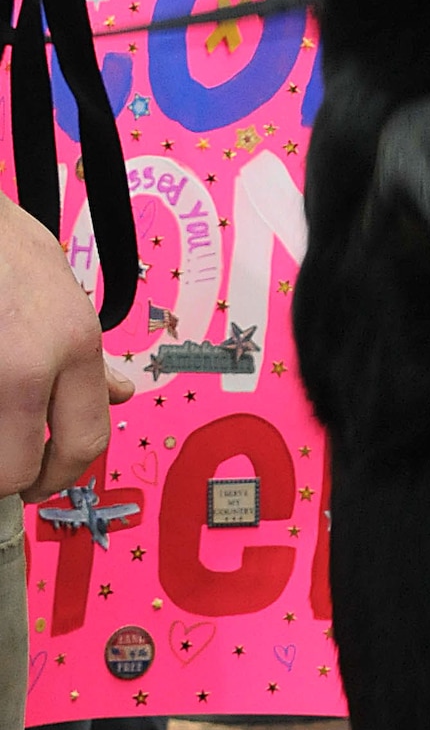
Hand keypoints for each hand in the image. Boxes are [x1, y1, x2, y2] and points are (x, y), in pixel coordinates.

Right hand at [0, 193, 113, 499]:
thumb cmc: (7, 247)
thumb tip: (119, 394)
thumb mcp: (65, 295)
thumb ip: (88, 356)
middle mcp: (31, 365)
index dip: (61, 475)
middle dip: (11, 478)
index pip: (86, 441)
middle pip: (20, 469)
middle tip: (6, 472)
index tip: (42, 482)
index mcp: (75, 344)